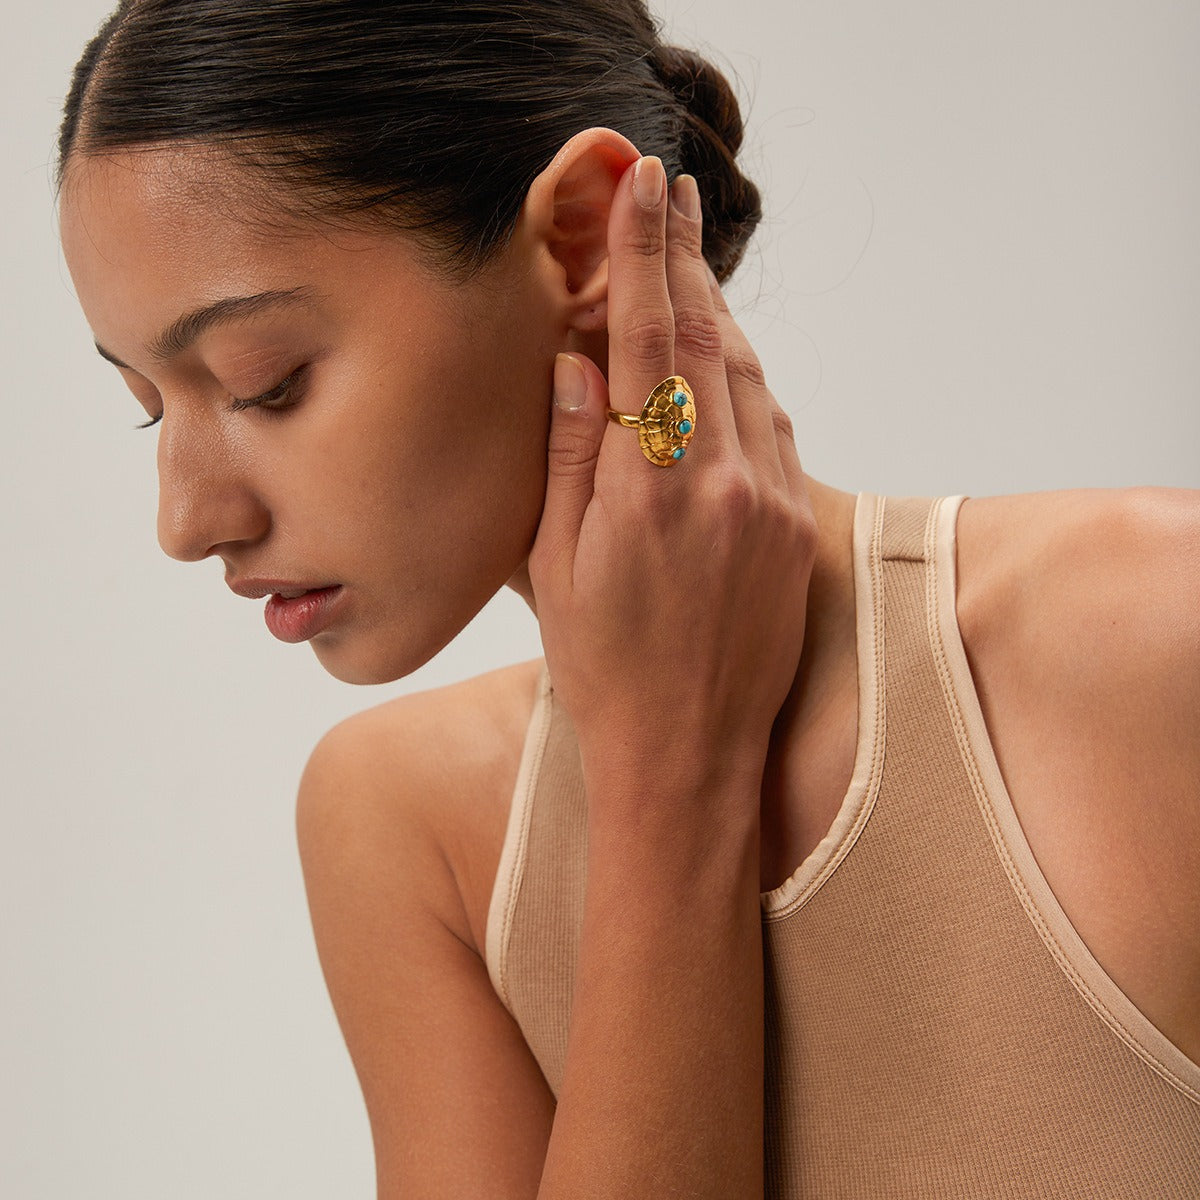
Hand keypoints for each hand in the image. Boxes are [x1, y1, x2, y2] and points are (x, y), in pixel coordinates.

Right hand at [528, 155, 817, 790]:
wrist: (688, 755)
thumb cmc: (604, 671)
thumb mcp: (556, 570)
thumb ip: (569, 459)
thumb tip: (577, 364)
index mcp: (653, 493)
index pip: (650, 344)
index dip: (646, 257)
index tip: (643, 189)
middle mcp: (727, 488)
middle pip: (710, 343)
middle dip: (688, 260)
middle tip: (671, 196)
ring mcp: (774, 508)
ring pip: (750, 380)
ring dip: (719, 316)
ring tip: (692, 266)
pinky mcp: (798, 532)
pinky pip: (776, 430)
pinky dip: (746, 380)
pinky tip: (725, 362)